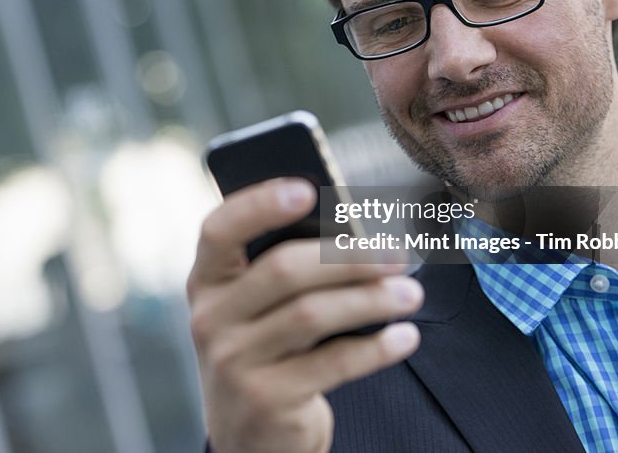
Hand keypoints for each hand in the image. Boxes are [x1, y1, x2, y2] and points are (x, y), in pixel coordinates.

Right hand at [188, 178, 422, 452]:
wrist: (248, 434)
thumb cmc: (264, 350)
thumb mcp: (254, 309)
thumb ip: (282, 271)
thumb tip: (351, 234)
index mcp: (206, 281)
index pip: (220, 230)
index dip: (259, 205)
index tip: (307, 189)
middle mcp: (211, 318)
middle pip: (282, 270)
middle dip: (348, 257)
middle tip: (396, 255)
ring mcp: (234, 361)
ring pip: (313, 314)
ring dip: (371, 300)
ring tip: (410, 294)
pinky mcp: (266, 399)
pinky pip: (333, 363)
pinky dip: (377, 348)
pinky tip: (404, 337)